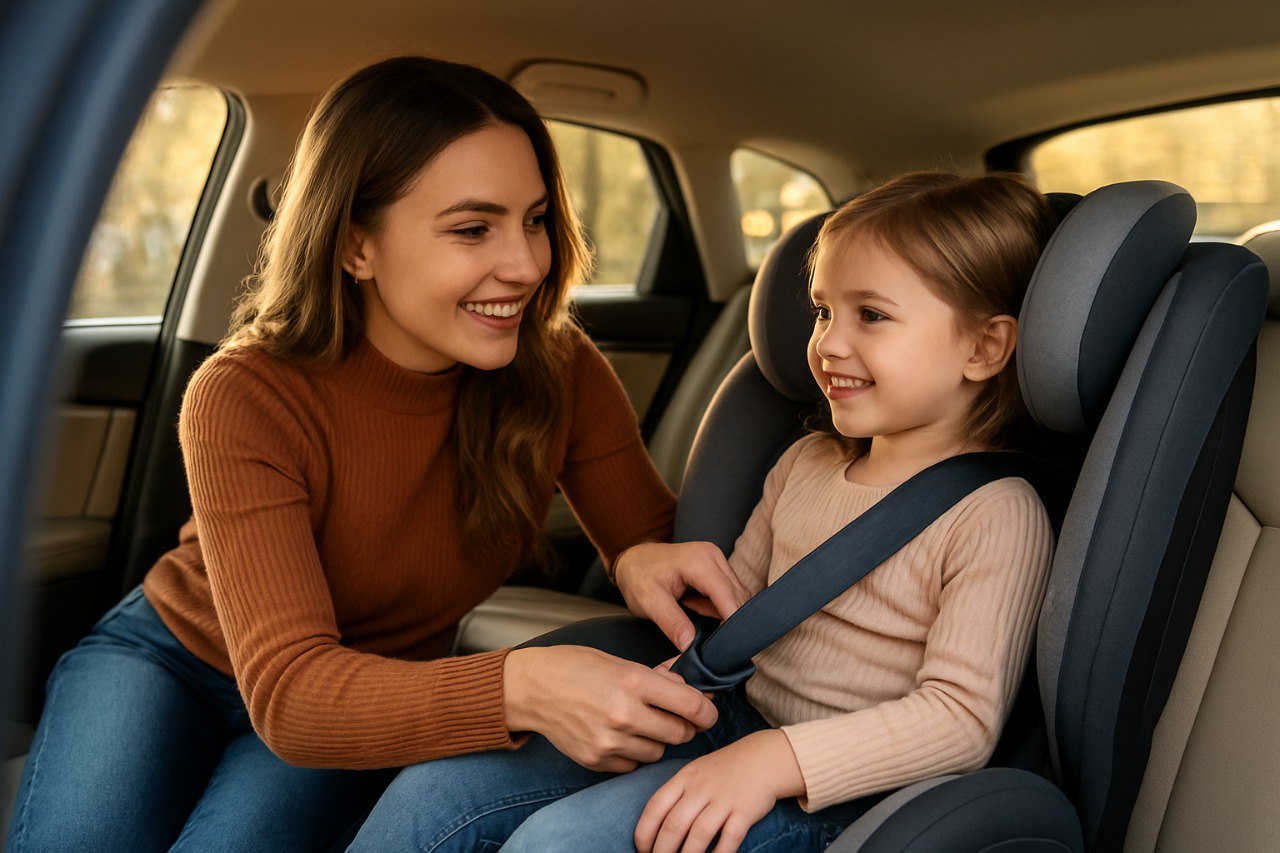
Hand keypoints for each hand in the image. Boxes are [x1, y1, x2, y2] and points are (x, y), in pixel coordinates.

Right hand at [503, 645, 717, 772]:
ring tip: (641, 723)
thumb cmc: (575, 667)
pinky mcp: (597, 760)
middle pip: (681, 733)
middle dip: (685, 726)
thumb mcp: (620, 662)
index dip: (707, 711)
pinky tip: (620, 735)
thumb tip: (692, 689)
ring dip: (658, 740)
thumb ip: (657, 678)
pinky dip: (634, 752)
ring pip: (659, 752)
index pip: (692, 705)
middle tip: (677, 717)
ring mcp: (610, 741)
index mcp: (634, 681)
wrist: (532, 688)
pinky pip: (633, 764)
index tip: (708, 712)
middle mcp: (624, 714)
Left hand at [614, 542, 749, 649]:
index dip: (733, 622)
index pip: (728, 596)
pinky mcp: (717, 568)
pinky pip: (728, 593)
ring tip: (689, 609)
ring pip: (735, 596)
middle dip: (726, 620)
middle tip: (704, 637)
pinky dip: (715, 606)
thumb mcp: (649, 602)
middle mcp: (713, 556)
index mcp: (699, 561)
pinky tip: (693, 604)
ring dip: (719, 612)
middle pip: (737, 596)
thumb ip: (672, 623)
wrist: (633, 560)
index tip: (730, 647)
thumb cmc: (638, 576)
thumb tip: (690, 646)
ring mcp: (717, 560)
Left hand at [635, 730, 805, 852]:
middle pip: (674, 824)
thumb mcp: (696, 772)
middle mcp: (701, 788)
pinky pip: (729, 837)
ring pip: (700, 834)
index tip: (642, 849)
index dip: (644, 832)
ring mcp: (724, 799)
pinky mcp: (745, 810)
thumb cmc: (725, 770)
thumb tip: (655, 826)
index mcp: (685, 778)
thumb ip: (677, 794)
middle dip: (662, 851)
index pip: (655, 807)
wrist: (765, 756)